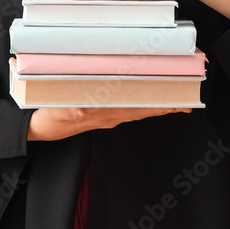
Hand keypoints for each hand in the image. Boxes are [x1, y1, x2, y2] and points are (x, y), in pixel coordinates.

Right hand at [27, 105, 192, 140]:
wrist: (43, 127)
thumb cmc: (52, 116)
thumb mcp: (58, 112)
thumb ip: (71, 110)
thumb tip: (82, 108)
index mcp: (105, 113)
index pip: (138, 108)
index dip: (157, 104)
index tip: (176, 101)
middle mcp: (111, 115)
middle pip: (144, 109)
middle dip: (166, 105)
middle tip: (187, 102)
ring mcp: (109, 115)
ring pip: (139, 109)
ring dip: (157, 105)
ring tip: (175, 102)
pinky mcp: (104, 113)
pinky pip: (129, 109)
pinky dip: (143, 105)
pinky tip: (148, 101)